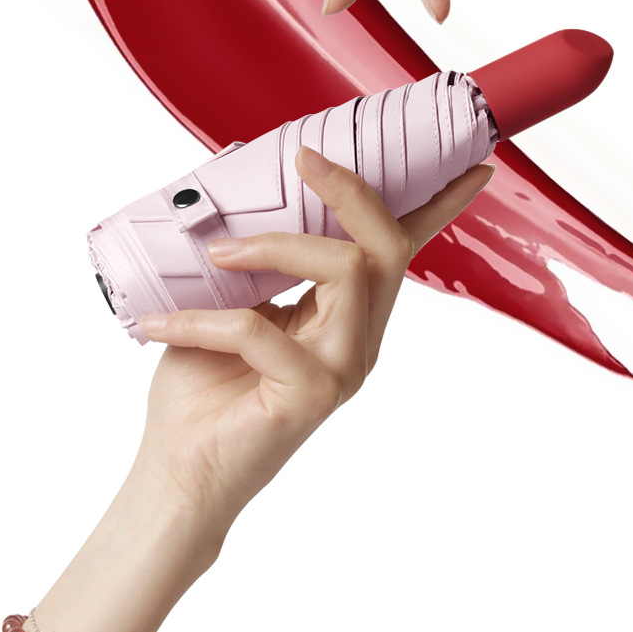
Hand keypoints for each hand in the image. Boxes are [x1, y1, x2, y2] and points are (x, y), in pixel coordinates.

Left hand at [137, 146, 494, 528]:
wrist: (179, 472)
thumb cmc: (205, 389)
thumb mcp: (234, 303)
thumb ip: (256, 259)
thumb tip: (241, 182)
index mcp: (349, 316)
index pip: (401, 252)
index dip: (439, 207)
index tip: (472, 166)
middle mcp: (358, 341)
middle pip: (385, 248)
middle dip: (351, 192)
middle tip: (304, 160)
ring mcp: (342, 370)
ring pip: (346, 270)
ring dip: (275, 245)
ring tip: (217, 253)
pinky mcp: (309, 396)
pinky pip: (260, 329)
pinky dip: (203, 319)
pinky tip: (160, 325)